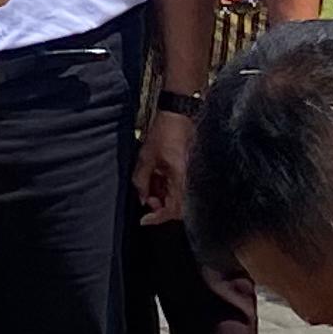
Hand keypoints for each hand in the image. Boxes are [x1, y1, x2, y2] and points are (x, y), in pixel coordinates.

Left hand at [136, 108, 192, 225]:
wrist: (179, 114)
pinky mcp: (190, 171)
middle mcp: (190, 180)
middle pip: (178, 208)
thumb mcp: (146, 157)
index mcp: (181, 179)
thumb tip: (142, 199)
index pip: (172, 210)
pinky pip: (180, 187)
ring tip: (150, 184)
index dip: (157, 218)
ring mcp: (191, 176)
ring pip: (178, 198)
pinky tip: (158, 177)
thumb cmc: (164, 132)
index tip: (144, 219)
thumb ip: (141, 181)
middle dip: (160, 207)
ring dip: (163, 197)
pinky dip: (167, 187)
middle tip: (146, 197)